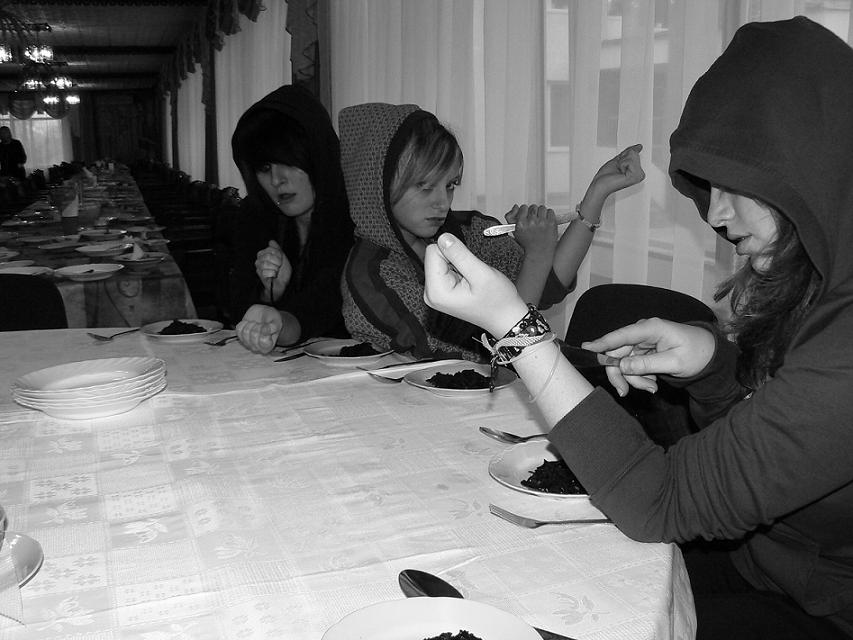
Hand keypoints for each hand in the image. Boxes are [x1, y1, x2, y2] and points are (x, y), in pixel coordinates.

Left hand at [236, 304, 283, 353]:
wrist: (264, 315)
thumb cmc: (272, 320)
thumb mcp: (276, 322)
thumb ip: (273, 327)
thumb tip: (266, 330)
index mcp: (268, 346)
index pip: (264, 342)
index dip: (265, 331)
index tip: (267, 326)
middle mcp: (257, 347)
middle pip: (254, 336)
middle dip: (258, 326)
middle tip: (262, 323)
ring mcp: (247, 343)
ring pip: (245, 332)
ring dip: (251, 324)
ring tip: (256, 323)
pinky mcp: (240, 336)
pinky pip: (239, 329)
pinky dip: (244, 323)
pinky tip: (249, 323)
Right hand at [255, 240, 292, 299]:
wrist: (282, 283)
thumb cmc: (283, 271)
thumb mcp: (283, 258)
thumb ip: (277, 249)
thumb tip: (271, 241)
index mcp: (265, 253)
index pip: (271, 249)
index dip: (279, 255)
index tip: (281, 260)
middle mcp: (260, 258)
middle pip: (268, 256)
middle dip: (277, 262)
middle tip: (278, 267)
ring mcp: (258, 266)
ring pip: (266, 264)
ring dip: (275, 269)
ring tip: (275, 271)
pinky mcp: (259, 273)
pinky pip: (266, 272)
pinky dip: (272, 274)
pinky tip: (272, 276)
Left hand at [424, 233, 528, 336]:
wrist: (505, 317)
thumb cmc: (498, 300)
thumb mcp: (482, 274)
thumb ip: (460, 255)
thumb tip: (443, 237)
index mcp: (436, 291)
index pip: (432, 252)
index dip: (453, 252)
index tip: (468, 265)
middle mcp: (430, 293)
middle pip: (434, 256)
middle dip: (454, 259)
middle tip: (471, 273)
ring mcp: (435, 293)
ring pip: (440, 260)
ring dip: (458, 264)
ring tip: (471, 279)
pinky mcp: (440, 291)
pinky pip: (444, 268)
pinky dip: (458, 270)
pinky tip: (469, 281)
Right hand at [506, 204, 557, 258]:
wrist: (539, 253)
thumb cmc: (527, 243)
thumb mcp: (514, 231)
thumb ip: (510, 217)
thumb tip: (516, 206)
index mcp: (521, 224)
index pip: (523, 207)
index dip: (525, 211)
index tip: (526, 216)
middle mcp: (531, 222)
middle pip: (533, 207)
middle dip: (533, 212)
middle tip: (534, 220)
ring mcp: (542, 222)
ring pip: (542, 208)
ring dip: (541, 213)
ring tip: (540, 221)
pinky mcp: (551, 223)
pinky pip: (550, 211)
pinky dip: (549, 215)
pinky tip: (546, 222)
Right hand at [581, 317, 715, 396]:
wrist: (709, 354)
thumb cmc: (696, 353)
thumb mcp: (675, 362)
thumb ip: (647, 364)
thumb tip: (622, 366)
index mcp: (651, 329)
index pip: (621, 336)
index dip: (602, 343)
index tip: (586, 349)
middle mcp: (642, 333)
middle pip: (617, 354)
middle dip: (621, 375)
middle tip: (625, 393)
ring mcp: (641, 342)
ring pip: (623, 363)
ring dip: (634, 379)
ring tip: (653, 387)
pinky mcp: (642, 351)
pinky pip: (631, 366)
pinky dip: (639, 377)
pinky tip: (653, 382)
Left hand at [585, 144, 644, 202]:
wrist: (600, 185)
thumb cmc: (606, 176)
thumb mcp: (618, 160)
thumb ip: (629, 153)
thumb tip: (638, 147)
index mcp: (637, 171)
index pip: (635, 153)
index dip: (624, 156)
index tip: (619, 165)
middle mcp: (639, 174)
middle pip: (634, 153)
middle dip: (623, 158)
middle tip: (618, 168)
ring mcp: (638, 176)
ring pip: (632, 155)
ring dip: (621, 162)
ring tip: (619, 171)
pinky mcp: (635, 176)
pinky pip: (629, 161)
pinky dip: (621, 164)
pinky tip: (620, 173)